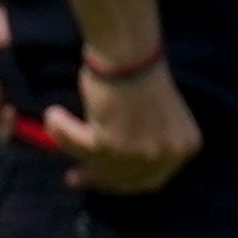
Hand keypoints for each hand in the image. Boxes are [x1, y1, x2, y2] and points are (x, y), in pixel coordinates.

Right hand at [45, 57, 200, 193]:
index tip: (103, 179)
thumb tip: (113, 166)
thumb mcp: (159, 119)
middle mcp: (167, 154)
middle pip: (125, 180)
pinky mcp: (111, 144)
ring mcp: (141, 152)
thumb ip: (148, 144)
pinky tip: (52, 115)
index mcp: (185, 147)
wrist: (131, 54)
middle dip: (98, 178)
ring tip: (54, 132)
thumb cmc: (143, 75)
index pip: (151, 180)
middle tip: (75, 177)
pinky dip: (61, 130)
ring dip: (72, 149)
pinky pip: (75, 144)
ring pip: (97, 165)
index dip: (123, 183)